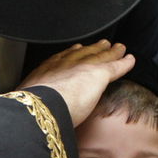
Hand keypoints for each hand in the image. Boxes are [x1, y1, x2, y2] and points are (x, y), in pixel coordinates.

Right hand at [19, 41, 133, 126]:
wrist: (41, 106)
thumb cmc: (30, 108)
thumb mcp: (27, 101)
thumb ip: (34, 102)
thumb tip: (32, 114)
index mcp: (46, 71)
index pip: (62, 59)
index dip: (72, 54)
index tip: (77, 49)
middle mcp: (64, 64)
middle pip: (83, 53)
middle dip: (93, 48)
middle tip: (103, 43)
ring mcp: (81, 67)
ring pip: (100, 57)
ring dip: (110, 52)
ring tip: (119, 48)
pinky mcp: (98, 74)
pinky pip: (115, 67)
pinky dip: (124, 63)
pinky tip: (130, 60)